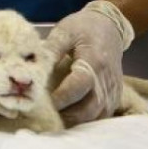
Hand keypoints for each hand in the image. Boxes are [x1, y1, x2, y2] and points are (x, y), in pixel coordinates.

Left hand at [44, 0, 133, 126]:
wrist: (110, 27)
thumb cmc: (84, 28)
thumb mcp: (65, 31)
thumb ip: (51, 49)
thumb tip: (33, 67)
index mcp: (94, 61)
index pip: (79, 85)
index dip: (62, 96)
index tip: (43, 101)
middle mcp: (106, 79)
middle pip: (90, 107)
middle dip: (67, 114)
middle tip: (45, 115)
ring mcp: (113, 90)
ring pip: (96, 115)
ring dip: (76, 121)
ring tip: (54, 119)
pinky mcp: (114, 96)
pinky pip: (102, 115)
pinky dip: (86, 120)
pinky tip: (69, 117)